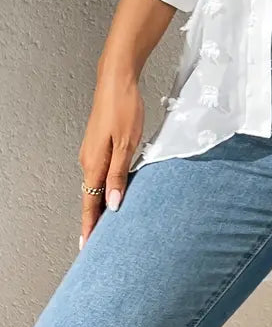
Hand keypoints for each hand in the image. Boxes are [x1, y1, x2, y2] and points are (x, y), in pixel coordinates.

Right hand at [77, 71, 143, 249]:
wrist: (117, 79)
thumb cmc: (124, 107)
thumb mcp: (127, 143)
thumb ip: (119, 175)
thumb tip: (113, 204)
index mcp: (93, 163)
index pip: (90, 203)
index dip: (90, 226)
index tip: (88, 246)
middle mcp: (88, 159)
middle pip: (90, 197)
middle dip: (94, 220)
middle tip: (98, 243)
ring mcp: (92, 151)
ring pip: (95, 185)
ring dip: (100, 204)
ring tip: (106, 224)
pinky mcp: (99, 143)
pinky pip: (99, 172)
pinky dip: (104, 187)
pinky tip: (113, 192)